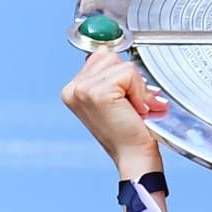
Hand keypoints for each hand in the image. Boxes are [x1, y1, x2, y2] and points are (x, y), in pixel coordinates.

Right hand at [61, 49, 166, 173]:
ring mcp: (82, 89)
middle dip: (129, 80)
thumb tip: (117, 54)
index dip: (121, 76)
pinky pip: (128, 73)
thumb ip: (110, 77)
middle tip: (132, 107)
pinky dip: (139, 91)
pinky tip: (135, 109)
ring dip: (135, 86)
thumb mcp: (115, 100)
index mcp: (73, 89)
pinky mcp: (96, 92)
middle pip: (110, 56)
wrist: (134, 158)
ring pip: (120, 63)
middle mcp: (73, 88)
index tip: (126, 100)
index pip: (101, 57)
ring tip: (133, 108)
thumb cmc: (130, 135)